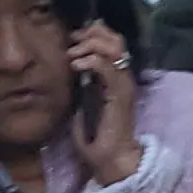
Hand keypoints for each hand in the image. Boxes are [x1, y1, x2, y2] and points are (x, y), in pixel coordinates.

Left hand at [66, 23, 143, 186]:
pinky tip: (76, 66)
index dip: (93, 33)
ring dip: (90, 46)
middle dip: (92, 34)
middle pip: (115, 39)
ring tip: (73, 55)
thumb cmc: (96, 137)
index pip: (112, 42)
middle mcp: (124, 77)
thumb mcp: (84, 105)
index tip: (73, 38)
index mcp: (116, 78)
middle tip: (72, 42)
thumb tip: (68, 71)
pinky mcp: (120, 93)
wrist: (111, 159)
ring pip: (113, 48)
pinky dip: (90, 61)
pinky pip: (107, 67)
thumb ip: (81, 87)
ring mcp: (124, 84)